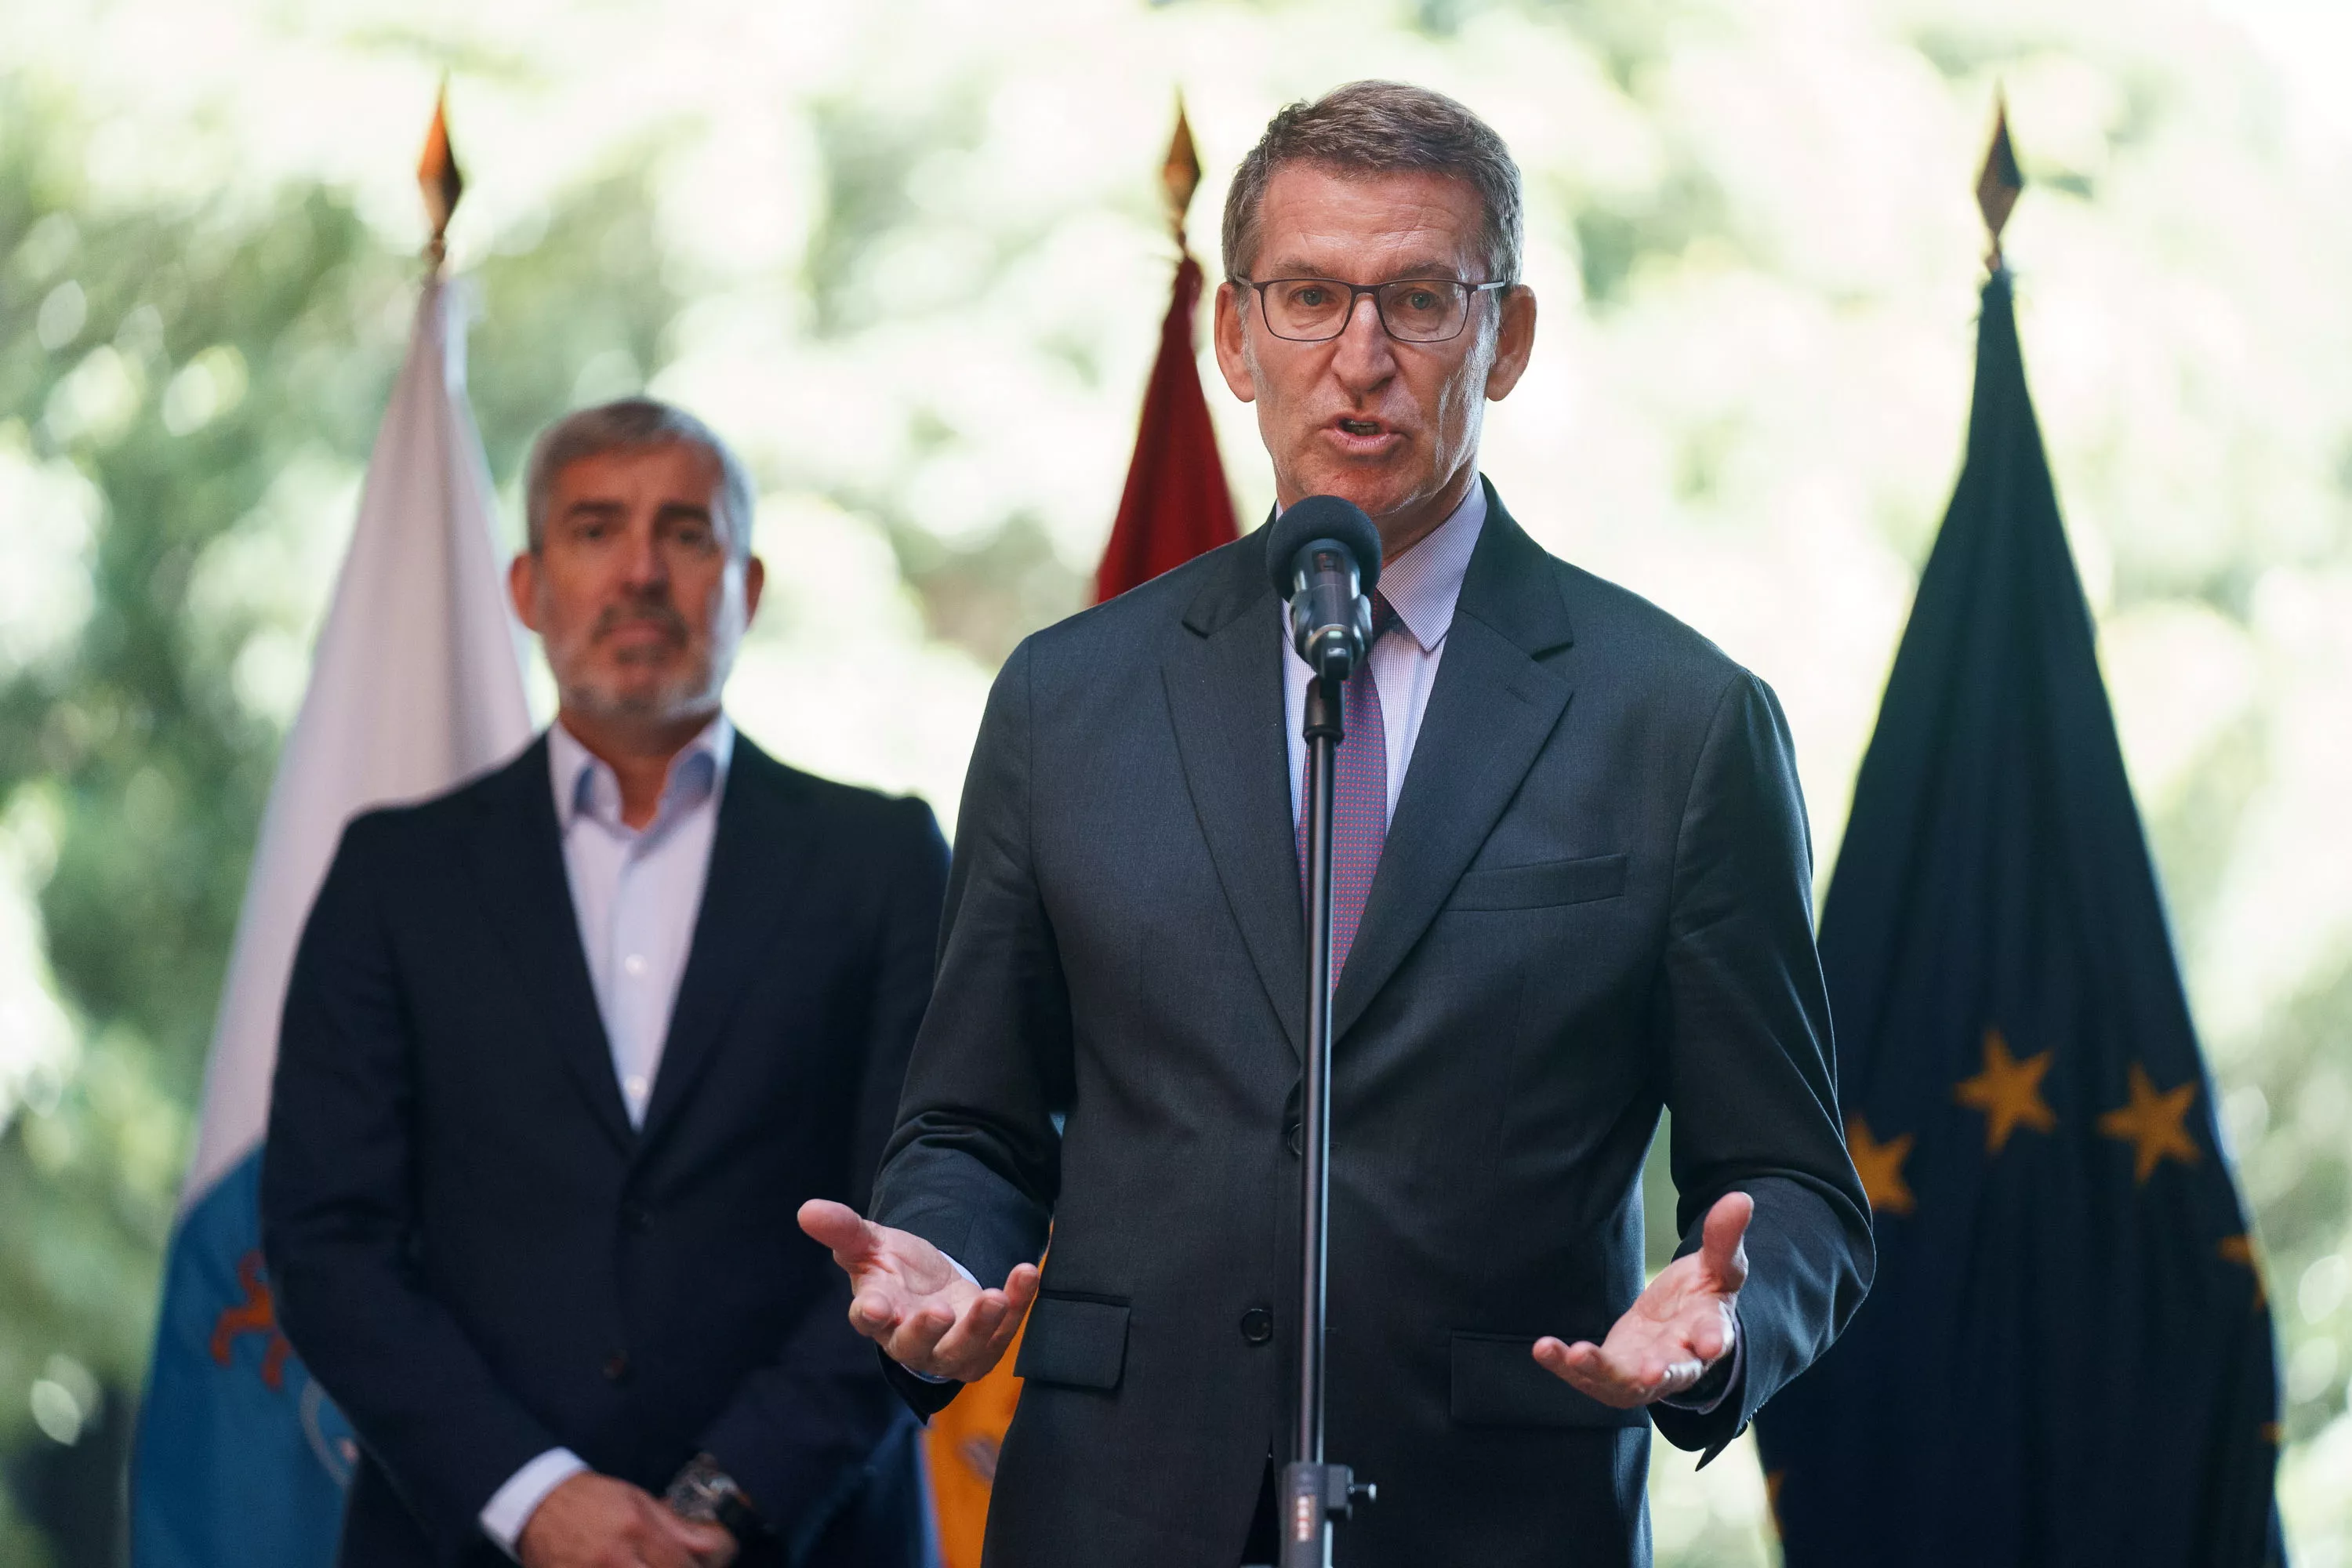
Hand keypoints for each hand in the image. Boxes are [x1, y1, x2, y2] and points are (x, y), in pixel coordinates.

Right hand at [517, 1472, 735, 1567]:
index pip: (679, 1565)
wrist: (540, 1504)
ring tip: (645, 1564)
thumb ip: (673, 1525)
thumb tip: (708, 1544)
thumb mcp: (638, 1500)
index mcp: (635, 1529)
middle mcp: (614, 1557)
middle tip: (673, 1565)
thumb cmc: (591, 1500)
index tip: (695, 1565)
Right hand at [798, 1199, 1038, 1381]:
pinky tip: (1026, 1273)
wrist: (935, 1288)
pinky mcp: (985, 1347)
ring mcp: (949, 1349)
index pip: (868, 1320)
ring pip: (962, 1349)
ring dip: (979, 1326)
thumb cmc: (895, 1271)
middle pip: (914, 1345)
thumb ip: (844, 1229)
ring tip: (993, 1298)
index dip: (870, 1315)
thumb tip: (807, 1209)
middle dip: (927, 1330)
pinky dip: (1017, 1303)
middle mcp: (910, 1339)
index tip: (873, 1307)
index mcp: (877, 1314)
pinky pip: (1004, 1330)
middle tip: (939, 1311)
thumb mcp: (871, 1244)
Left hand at [1533, 1191, 1749, 1407]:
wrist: (1679, 1325)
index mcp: (1708, 1333)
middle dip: (1660, 1373)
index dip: (1712, 1340)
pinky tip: (1543, 1348)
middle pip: (1672, 1373)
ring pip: (1625, 1383)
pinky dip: (1565, 1366)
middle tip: (1650, 1372)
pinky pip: (1588, 1376)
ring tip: (1577, 1355)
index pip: (1714, 1336)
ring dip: (1600, 1371)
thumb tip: (1740, 1198)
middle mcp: (1678, 1361)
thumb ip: (1724, 1238)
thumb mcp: (1717, 1266)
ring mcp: (1643, 1374)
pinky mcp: (1612, 1372)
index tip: (1710, 1345)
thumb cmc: (1702, 1296)